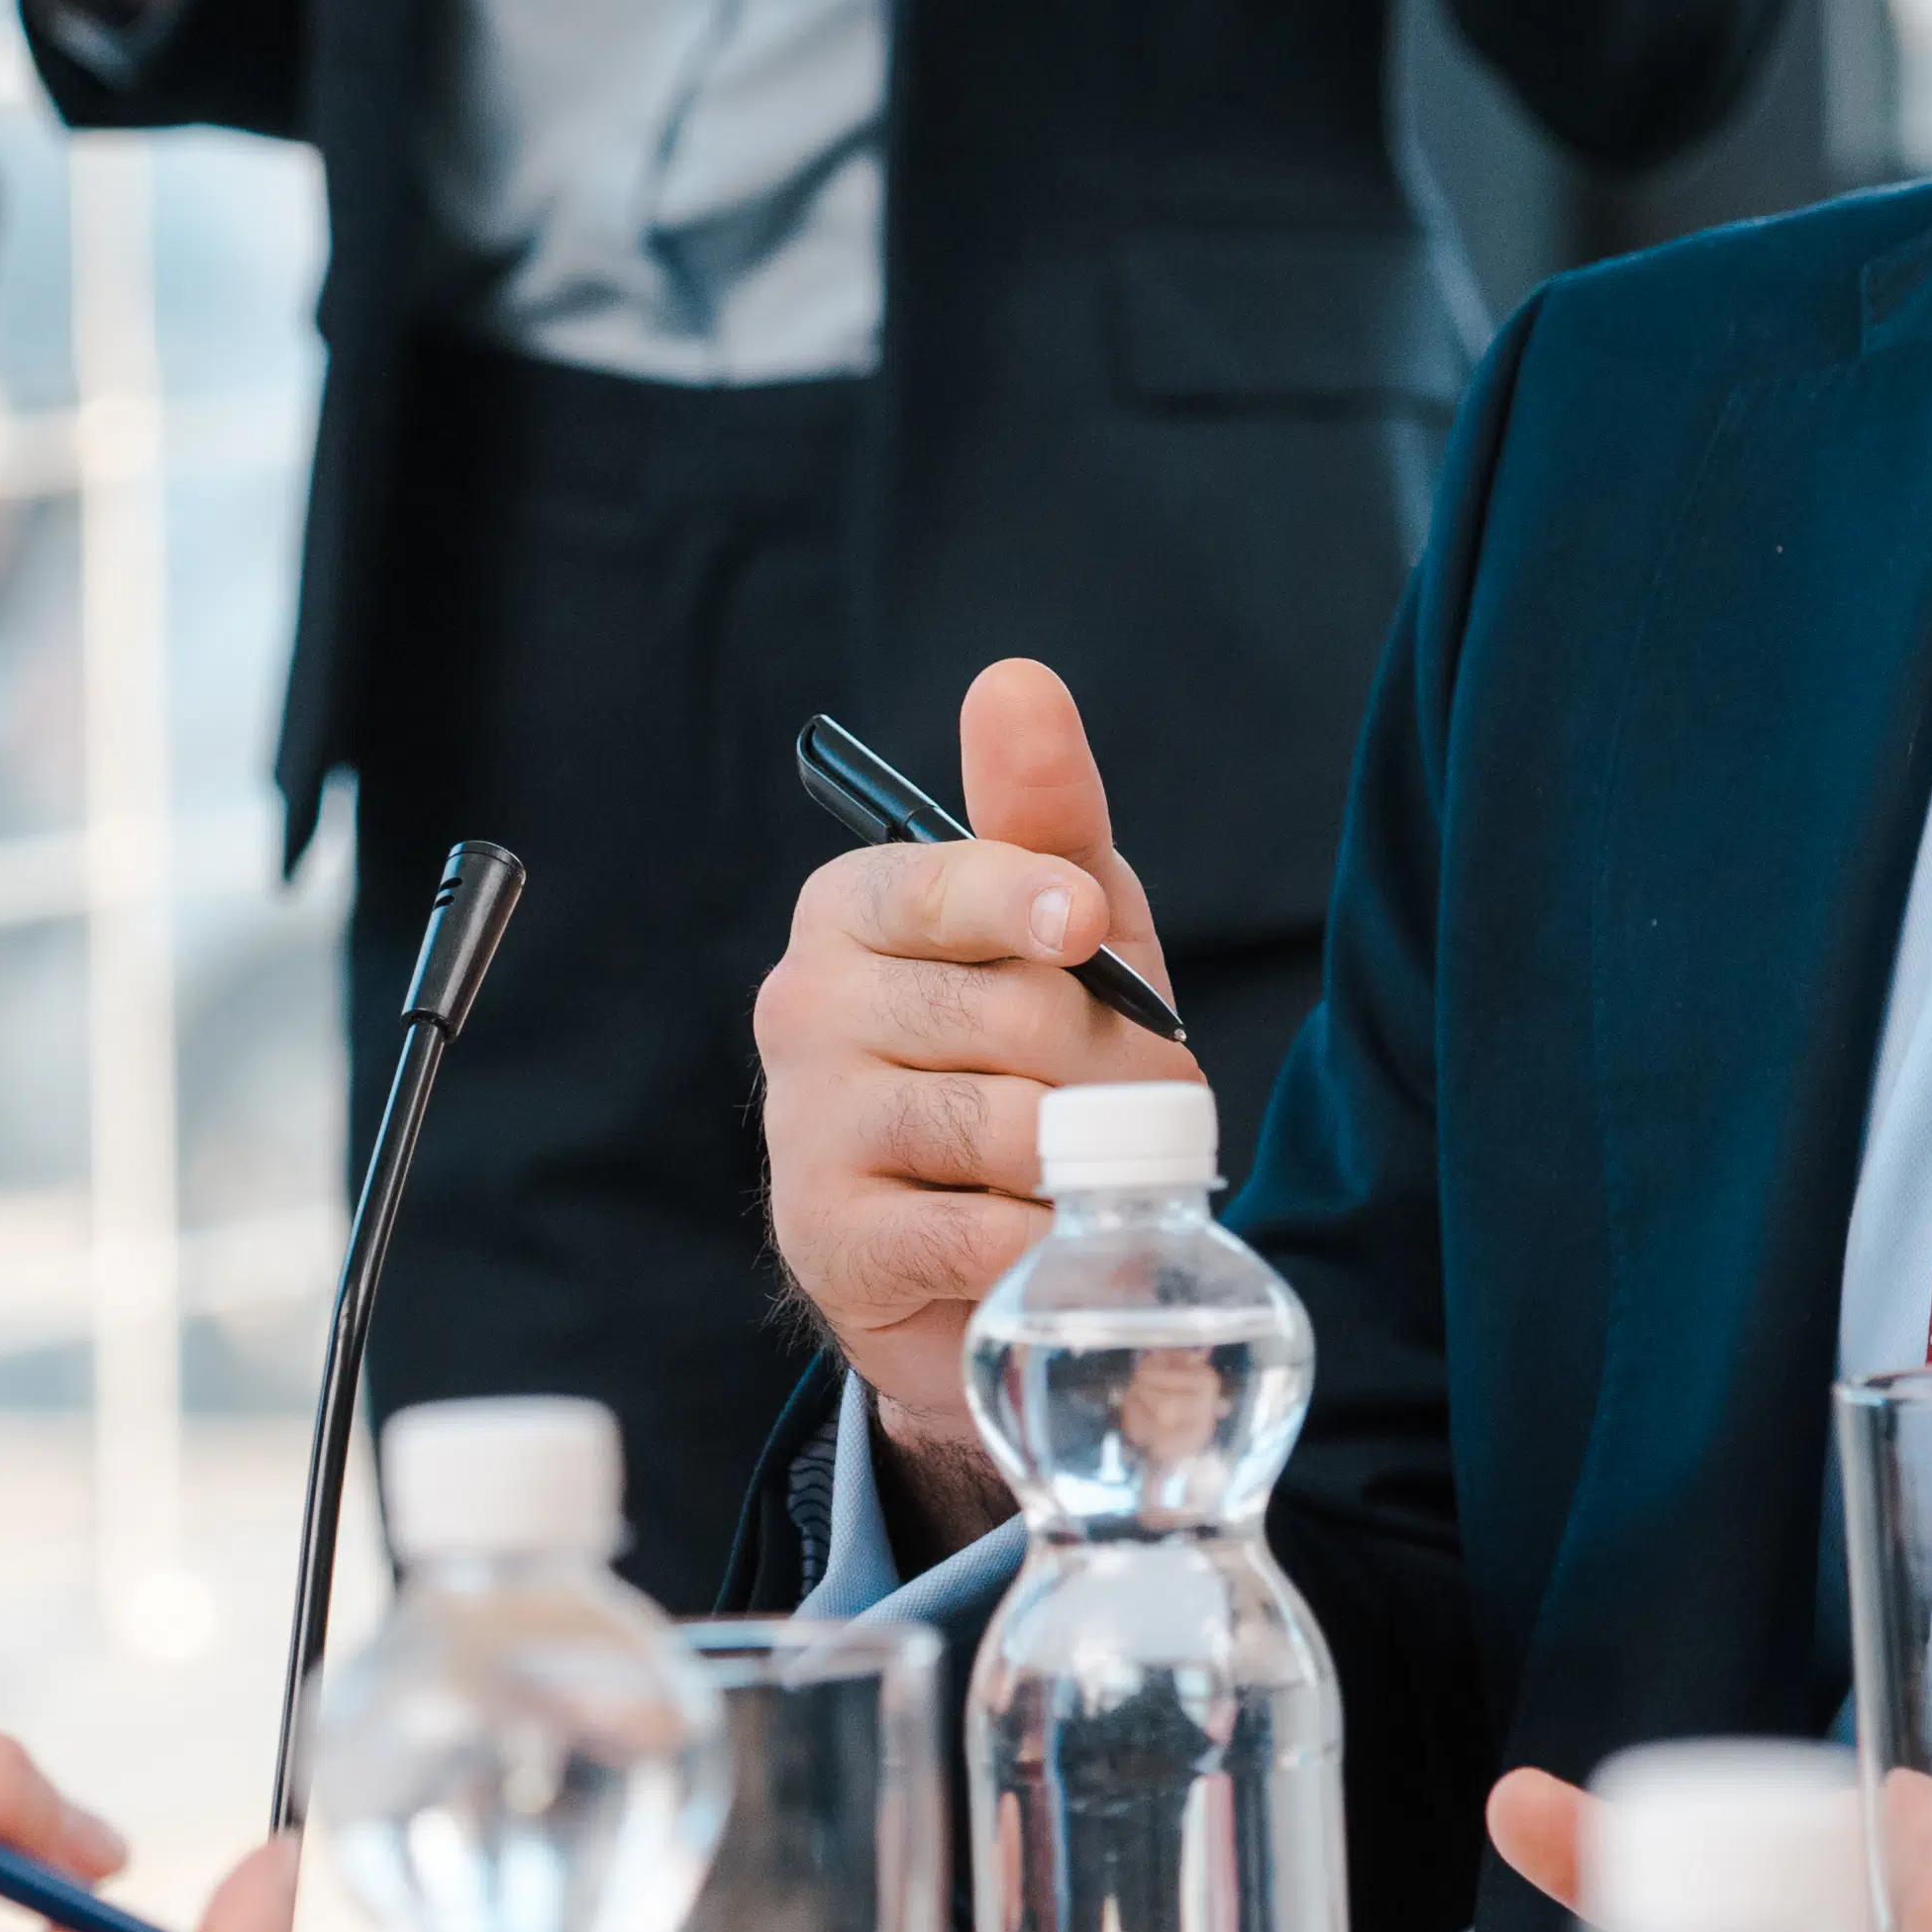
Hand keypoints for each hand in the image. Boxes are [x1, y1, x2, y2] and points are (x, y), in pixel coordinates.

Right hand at [751, 657, 1188, 1560]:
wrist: (991, 1249)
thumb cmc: (1033, 1063)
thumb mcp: (1067, 930)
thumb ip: (1043, 810)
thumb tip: (1015, 682)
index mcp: (853, 908)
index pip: (940, 882)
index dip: (1027, 901)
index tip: (1085, 927)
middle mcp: (802, 1004)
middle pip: (1002, 1014)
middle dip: (1103, 1067)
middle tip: (1128, 1104)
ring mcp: (803, 1125)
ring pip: (995, 1127)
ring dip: (1080, 1162)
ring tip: (1084, 1171)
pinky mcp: (824, 1237)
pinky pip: (974, 1233)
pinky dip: (1039, 1241)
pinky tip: (1035, 1234)